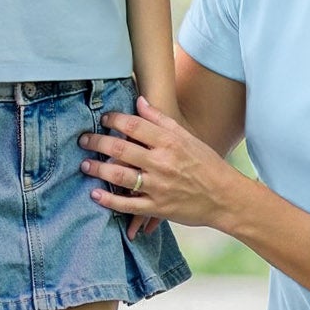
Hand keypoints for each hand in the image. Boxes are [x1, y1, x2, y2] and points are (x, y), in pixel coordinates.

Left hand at [79, 95, 237, 229]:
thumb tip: (139, 101)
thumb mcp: (188, 137)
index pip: (134, 125)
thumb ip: (161, 120)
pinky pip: (128, 205)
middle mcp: (162, 163)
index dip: (114, 120)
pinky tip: (95, 195)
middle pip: (121, 149)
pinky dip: (109, 201)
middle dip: (97, 143)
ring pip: (120, 176)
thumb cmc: (207, 164)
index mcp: (170, 142)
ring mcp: (159, 187)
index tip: (103, 119)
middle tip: (83, 140)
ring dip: (98, 170)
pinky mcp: (158, 208)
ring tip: (84, 165)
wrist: (225, 197)